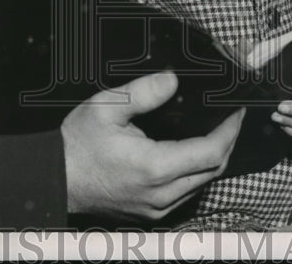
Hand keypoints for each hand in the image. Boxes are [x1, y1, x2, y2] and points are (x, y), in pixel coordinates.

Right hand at [62, 70, 243, 220]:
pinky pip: (186, 193)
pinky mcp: (150, 213)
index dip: (230, 130)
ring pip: (202, 184)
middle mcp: (160, 194)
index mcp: (154, 167)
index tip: (236, 110)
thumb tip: (173, 79)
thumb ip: (143, 92)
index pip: (212, 152)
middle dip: (227, 142)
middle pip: (213, 169)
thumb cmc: (78, 143)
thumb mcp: (106, 106)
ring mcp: (156, 208)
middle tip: (230, 116)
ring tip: (215, 130)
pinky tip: (192, 152)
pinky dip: (197, 172)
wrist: (55, 177)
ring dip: (213, 159)